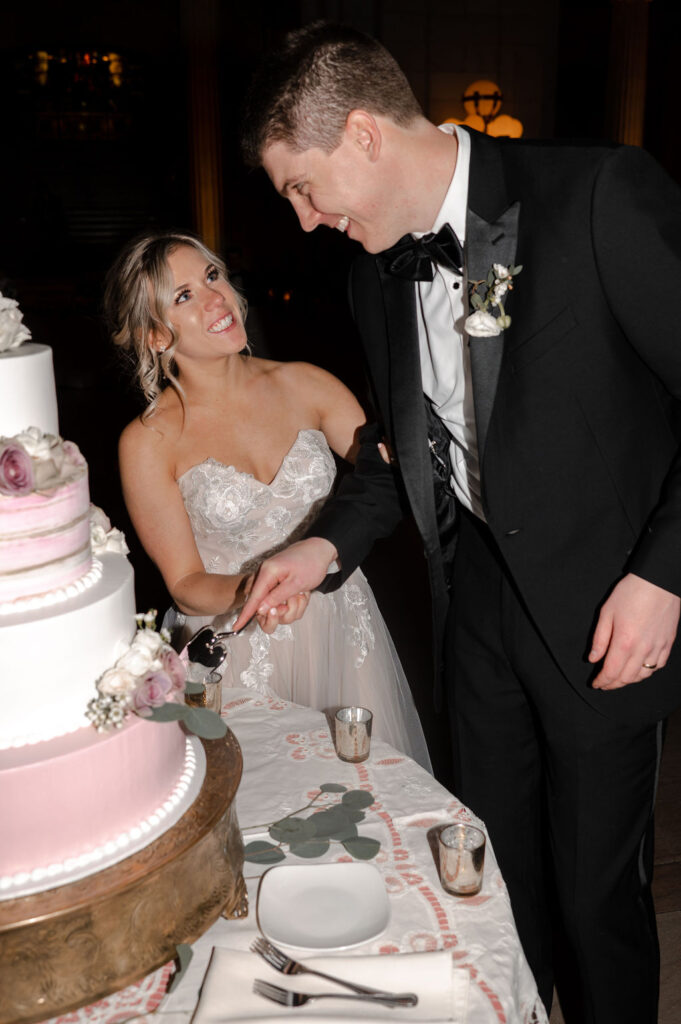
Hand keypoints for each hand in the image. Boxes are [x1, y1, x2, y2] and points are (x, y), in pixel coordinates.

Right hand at [233, 537, 337, 631]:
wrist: (321, 550)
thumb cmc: (311, 563)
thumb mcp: (296, 583)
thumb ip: (276, 597)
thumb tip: (260, 610)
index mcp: (267, 573)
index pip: (253, 598)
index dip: (245, 614)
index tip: (236, 627)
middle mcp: (266, 577)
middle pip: (265, 607)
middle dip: (282, 611)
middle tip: (295, 600)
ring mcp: (273, 582)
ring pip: (277, 608)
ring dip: (292, 606)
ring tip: (303, 594)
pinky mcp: (280, 586)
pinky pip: (283, 603)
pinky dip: (295, 603)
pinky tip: (303, 593)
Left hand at [589, 573, 679, 688]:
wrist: (658, 582)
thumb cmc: (632, 593)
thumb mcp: (606, 613)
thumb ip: (599, 639)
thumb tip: (593, 658)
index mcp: (624, 642)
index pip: (611, 672)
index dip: (602, 681)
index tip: (596, 683)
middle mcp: (642, 649)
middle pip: (626, 678)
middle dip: (613, 684)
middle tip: (605, 684)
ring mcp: (657, 647)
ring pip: (643, 675)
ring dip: (629, 680)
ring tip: (619, 678)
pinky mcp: (668, 643)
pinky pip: (658, 666)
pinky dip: (647, 672)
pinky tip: (639, 669)